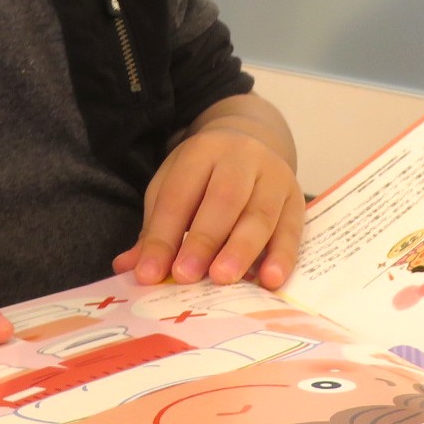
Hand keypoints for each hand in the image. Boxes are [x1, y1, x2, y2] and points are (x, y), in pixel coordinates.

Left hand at [114, 116, 303, 289]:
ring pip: (259, 215)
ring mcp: (274, 176)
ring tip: (223, 279)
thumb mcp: (173, 188)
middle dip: (203, 240)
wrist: (253, 142)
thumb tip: (128, 268)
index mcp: (201, 152)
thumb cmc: (205, 177)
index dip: (162, 237)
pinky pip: (292, 230)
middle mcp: (241, 158)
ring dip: (241, 250)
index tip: (149, 274)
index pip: (179, 195)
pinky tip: (269, 280)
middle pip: (223, 199)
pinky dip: (281, 257)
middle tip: (185, 276)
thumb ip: (155, 230)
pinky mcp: (296, 199)